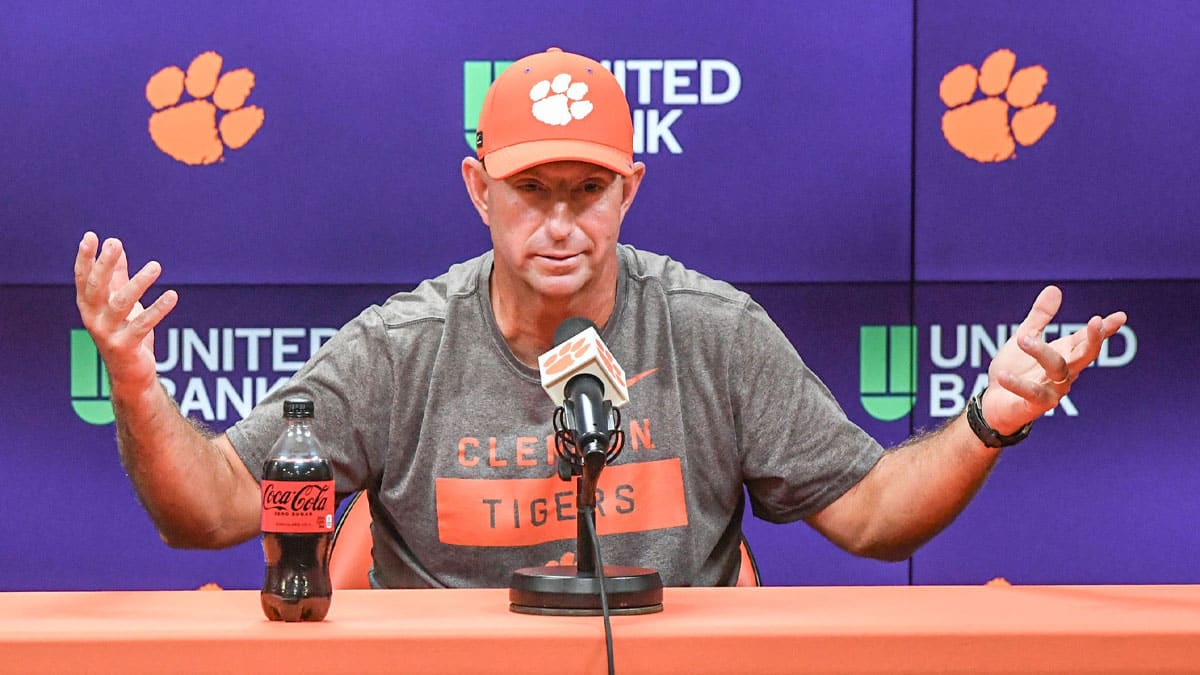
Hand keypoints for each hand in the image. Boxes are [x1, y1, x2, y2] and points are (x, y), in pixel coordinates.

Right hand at [74, 232, 177, 391]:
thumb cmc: (126, 335)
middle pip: (96, 287)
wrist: (131, 375)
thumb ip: (117, 277)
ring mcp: (108, 333)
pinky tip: (173, 295)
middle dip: (104, 264)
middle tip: (115, 243)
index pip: (83, 278)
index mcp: (89, 306)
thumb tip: (117, 247)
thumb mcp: (120, 304)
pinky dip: (158, 309)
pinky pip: (143, 324)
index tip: (91, 236)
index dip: (85, 258)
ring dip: (138, 283)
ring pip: (121, 304)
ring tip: (156, 266)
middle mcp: (93, 318)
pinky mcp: (126, 346)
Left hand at [983, 285, 1126, 433]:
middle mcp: (1065, 372)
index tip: (1121, 316)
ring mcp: (1053, 389)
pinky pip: (1031, 393)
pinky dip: (1017, 384)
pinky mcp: (1035, 405)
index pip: (1088, 339)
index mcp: (1065, 354)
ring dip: (1042, 352)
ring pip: (1057, 369)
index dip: (1104, 329)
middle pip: (1085, 355)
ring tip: (1022, 338)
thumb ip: (1040, 317)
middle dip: (1093, 340)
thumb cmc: (1015, 368)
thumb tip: (1054, 289)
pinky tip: (1003, 375)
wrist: (995, 402)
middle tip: (1096, 321)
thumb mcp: (1026, 337)